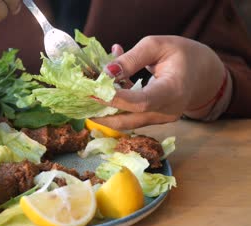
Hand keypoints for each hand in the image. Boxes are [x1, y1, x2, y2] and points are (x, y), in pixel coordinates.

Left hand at [92, 36, 226, 129]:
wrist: (203, 74)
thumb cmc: (183, 55)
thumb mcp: (158, 46)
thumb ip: (131, 58)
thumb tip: (105, 72)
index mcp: (173, 91)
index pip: (141, 102)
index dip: (115, 99)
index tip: (93, 92)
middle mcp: (167, 111)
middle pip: (128, 119)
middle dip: (101, 111)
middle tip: (80, 100)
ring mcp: (160, 119)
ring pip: (126, 121)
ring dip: (104, 111)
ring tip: (86, 97)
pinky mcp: (153, 120)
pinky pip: (129, 116)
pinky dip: (114, 105)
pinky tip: (104, 88)